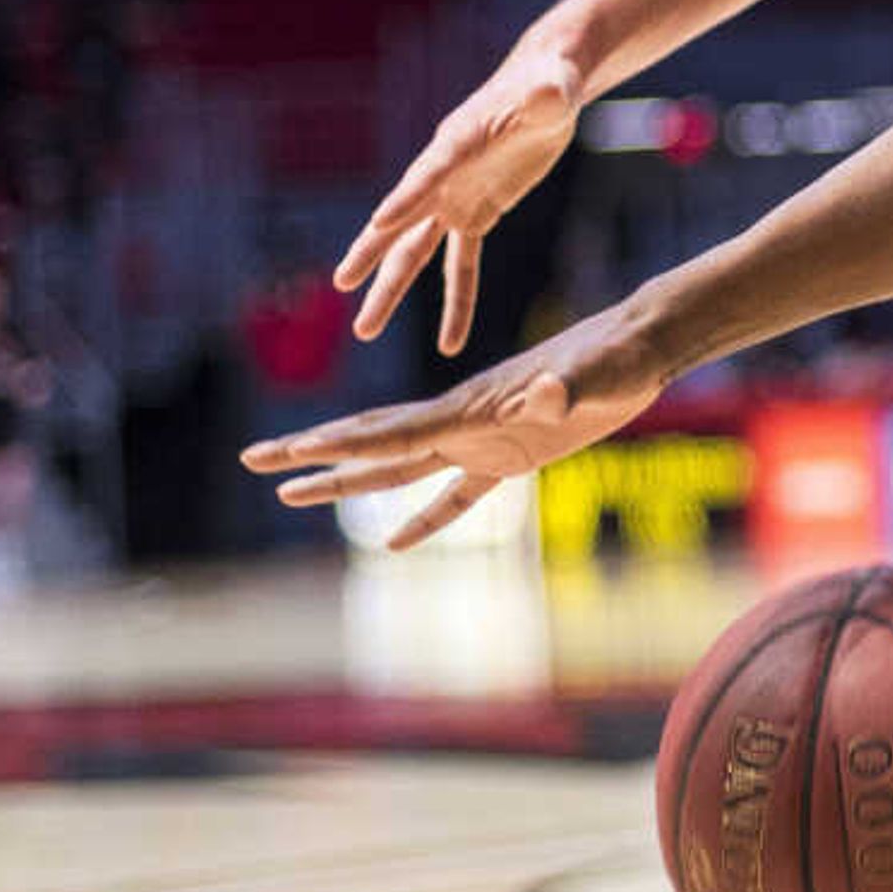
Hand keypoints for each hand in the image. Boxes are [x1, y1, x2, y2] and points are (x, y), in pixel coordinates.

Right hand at [239, 307, 670, 549]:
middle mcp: (463, 422)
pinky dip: (425, 520)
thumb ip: (561, 390)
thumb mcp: (593, 376)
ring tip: (293, 495)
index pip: (388, 433)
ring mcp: (483, 440)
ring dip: (348, 483)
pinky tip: (393, 543)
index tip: (281, 452)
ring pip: (400, 469)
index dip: (334, 446)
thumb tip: (542, 395)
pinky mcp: (513, 457)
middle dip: (313, 454)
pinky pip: (457, 495)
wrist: (639, 348)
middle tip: (254, 461)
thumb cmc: (617, 360)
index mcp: (470, 408)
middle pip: (374, 445)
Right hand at [338, 37, 587, 354]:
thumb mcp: (553, 90)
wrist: (545, 90)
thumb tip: (548, 95)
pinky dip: (457, 300)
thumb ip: (547, 97)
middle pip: (402, 221)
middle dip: (372, 253)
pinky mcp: (476, 214)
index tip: (377, 225)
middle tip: (340, 284)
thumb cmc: (548, 84)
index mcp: (455, 144)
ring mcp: (454, 198)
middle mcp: (443, 176)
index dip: (405, 199)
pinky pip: (460, 264)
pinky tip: (450, 341)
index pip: (427, 175)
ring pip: (416, 252)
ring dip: (393, 290)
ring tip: (364, 331)